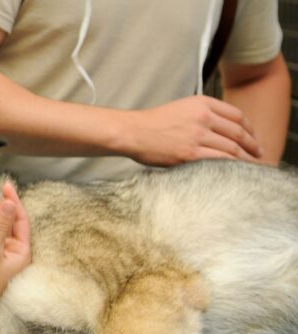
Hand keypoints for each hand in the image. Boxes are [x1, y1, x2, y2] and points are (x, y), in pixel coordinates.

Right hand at [124, 95, 261, 165]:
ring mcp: (197, 135)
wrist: (132, 132)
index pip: (237, 115)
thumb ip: (202, 114)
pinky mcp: (190, 153)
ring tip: (252, 166)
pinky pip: (220, 160)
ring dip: (246, 158)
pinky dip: (233, 166)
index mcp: (202, 103)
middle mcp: (203, 117)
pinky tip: (237, 171)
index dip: (250, 128)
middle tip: (259, 154)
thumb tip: (221, 129)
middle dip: (253, 145)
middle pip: (238, 132)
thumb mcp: (181, 108)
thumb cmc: (152, 123)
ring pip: (232, 148)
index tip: (254, 138)